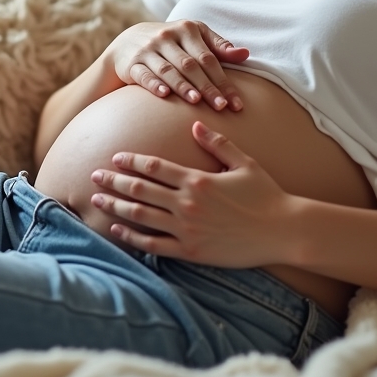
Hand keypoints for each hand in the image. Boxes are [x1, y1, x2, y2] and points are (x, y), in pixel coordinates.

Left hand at [88, 121, 295, 267]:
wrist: (283, 231)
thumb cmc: (266, 195)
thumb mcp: (243, 162)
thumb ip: (217, 143)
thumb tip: (195, 124)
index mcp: (197, 179)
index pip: (154, 167)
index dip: (132, 160)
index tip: (115, 156)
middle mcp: (187, 204)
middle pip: (140, 189)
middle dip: (114, 180)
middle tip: (94, 174)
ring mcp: (187, 229)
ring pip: (141, 217)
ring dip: (115, 207)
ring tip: (97, 200)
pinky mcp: (191, 251)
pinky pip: (154, 245)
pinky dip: (132, 238)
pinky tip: (116, 230)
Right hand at [106, 21, 249, 110]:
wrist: (129, 40)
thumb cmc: (171, 42)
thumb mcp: (194, 37)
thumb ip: (218, 46)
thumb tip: (245, 54)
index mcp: (187, 29)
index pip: (209, 58)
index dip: (223, 81)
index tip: (235, 102)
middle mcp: (167, 37)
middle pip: (190, 65)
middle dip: (207, 87)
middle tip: (221, 107)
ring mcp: (148, 49)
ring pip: (168, 69)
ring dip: (183, 86)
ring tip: (196, 101)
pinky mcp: (131, 62)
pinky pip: (143, 74)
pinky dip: (154, 84)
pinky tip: (164, 94)